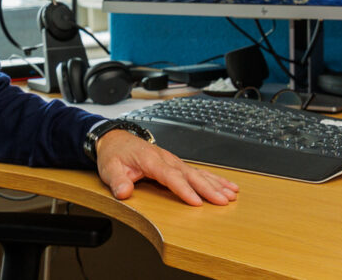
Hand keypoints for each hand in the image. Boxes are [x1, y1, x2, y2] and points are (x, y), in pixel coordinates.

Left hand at [94, 129, 238, 205]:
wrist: (115, 139)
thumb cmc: (114, 154)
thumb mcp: (109, 168)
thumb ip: (117, 181)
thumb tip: (124, 192)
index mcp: (150, 160)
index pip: (170, 176)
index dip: (184, 189)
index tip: (196, 201)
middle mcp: (165, 159)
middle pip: (190, 174)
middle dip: (208, 188)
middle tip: (223, 201)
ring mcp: (172, 161)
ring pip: (197, 173)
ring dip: (215, 184)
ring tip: (232, 195)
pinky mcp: (175, 164)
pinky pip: (197, 171)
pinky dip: (213, 178)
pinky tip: (226, 186)